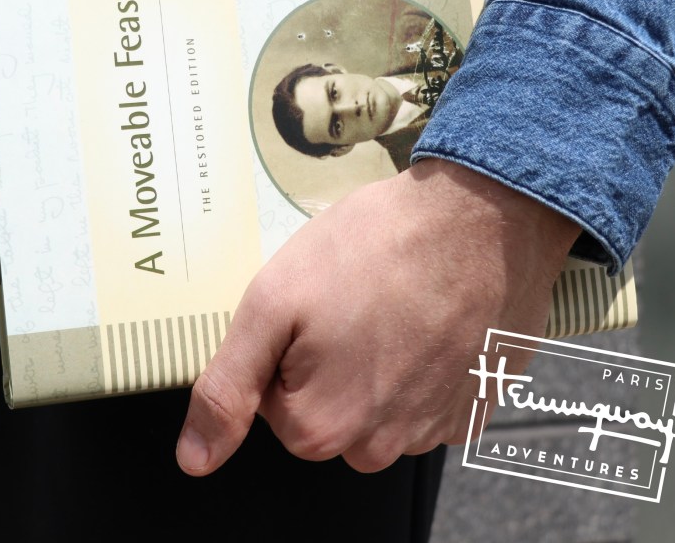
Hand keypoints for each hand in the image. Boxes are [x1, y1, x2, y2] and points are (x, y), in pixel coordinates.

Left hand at [175, 159, 580, 474]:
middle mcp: (382, 444)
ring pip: (378, 407)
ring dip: (379, 362)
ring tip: (394, 304)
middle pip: (328, 411)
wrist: (479, 217)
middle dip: (330, 361)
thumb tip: (195, 457)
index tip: (315, 307)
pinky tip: (430, 320)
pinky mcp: (475, 402)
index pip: (273, 404)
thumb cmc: (378, 248)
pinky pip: (428, 398)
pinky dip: (423, 366)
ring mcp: (436, 427)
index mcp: (323, 426)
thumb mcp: (275, 303)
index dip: (287, 348)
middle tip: (353, 301)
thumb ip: (227, 387)